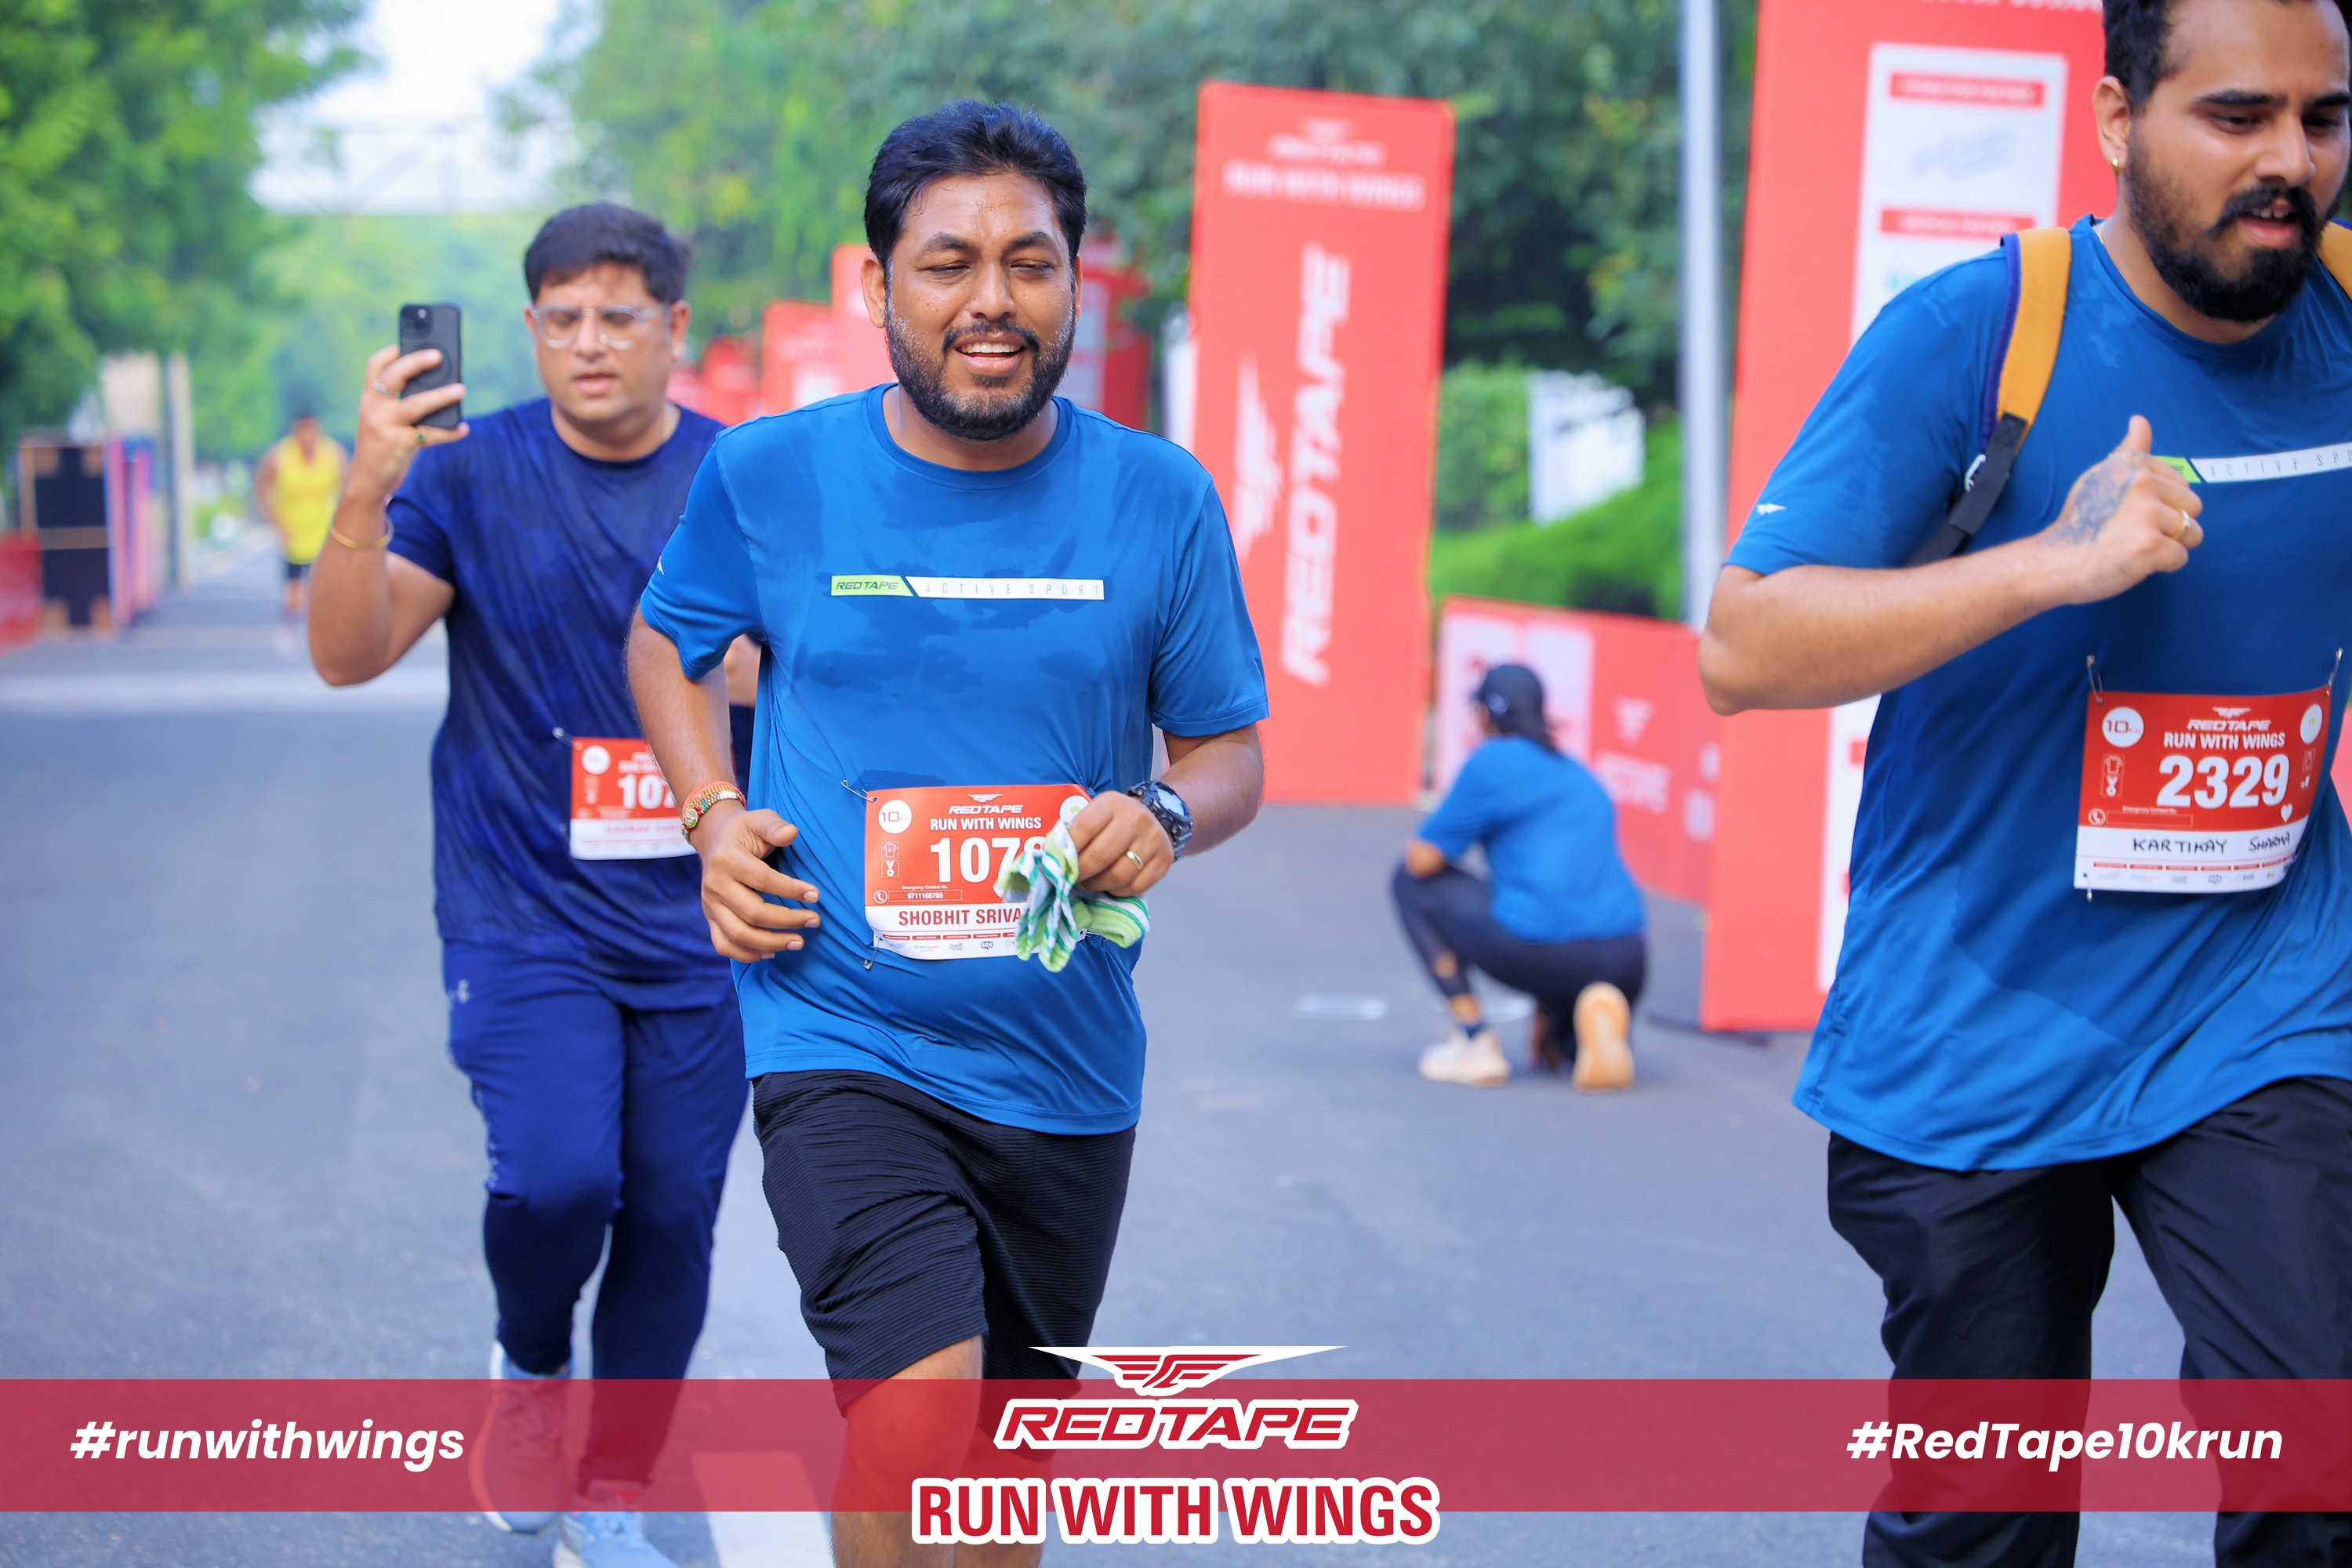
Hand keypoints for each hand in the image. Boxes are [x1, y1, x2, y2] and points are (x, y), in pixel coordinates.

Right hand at [347, 344, 468, 510]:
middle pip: (394, 377)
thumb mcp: (384, 422)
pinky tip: (463, 428)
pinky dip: (449, 432)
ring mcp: (383, 425)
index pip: (374, 367)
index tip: (407, 342)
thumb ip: (402, 405)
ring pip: (415, 404)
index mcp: (369, 398)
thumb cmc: (383, 447)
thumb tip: (441, 389)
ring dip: (441, 396)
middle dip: (416, 362)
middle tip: (439, 355)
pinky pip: (429, 434)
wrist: (367, 482)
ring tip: (461, 389)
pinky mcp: (397, 445)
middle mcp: (373, 408)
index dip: (391, 352)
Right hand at [687, 802, 821, 960]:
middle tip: (814, 921)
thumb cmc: (745, 830)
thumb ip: (775, 826)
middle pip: (752, 913)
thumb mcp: (759, 819)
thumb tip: (792, 833)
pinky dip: (747, 954)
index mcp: (727, 859)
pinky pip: (724, 945)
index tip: (815, 896)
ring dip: (771, 943)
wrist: (714, 839)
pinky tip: (771, 953)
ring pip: (737, 934)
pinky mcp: (710, 918)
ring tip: (799, 942)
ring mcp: (710, 905)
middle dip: (787, 921)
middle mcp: (715, 885)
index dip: (790, 889)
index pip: (762, 880)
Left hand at [1067, 792, 1174, 895]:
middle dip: (1081, 873)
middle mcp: (1135, 818)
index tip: (1059, 865)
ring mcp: (1153, 839)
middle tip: (1072, 880)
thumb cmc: (1114, 821)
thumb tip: (1051, 858)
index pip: (1083, 829)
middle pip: (1101, 855)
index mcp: (1111, 803)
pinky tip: (1111, 886)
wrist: (1155, 817)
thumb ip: (1075, 832)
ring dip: (1098, 885)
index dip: (1067, 852)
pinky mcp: (1165, 859)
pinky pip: (1136, 886)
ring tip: (1089, 884)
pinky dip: (1119, 891)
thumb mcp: (1096, 815)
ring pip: (1119, 875)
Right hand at [2033, 416, 2202, 604]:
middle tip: (2132, 532)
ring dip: (2170, 546)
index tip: (2128, 513)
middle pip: (2192, 507)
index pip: (2181, 484)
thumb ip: (2128, 451)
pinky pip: (2180, 557)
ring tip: (2136, 547)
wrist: (2055, 562)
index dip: (2160, 504)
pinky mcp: (2151, 546)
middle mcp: (2142, 483)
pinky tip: (2134, 561)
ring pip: (2192, 532)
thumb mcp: (2099, 477)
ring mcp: (2148, 515)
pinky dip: (2162, 565)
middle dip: (2171, 525)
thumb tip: (2140, 420)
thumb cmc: (2080, 523)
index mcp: (2133, 465)